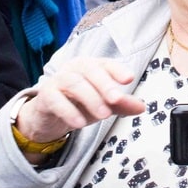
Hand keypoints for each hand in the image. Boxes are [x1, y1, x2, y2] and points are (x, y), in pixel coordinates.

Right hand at [15, 58, 144, 152]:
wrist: (49, 117)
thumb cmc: (78, 104)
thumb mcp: (102, 104)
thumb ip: (121, 104)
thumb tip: (141, 107)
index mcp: (90, 66)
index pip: (105, 63)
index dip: (117, 70)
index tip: (129, 79)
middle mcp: (74, 69)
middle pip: (90, 70)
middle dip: (105, 84)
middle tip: (117, 100)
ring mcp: (58, 80)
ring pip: (74, 83)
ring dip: (90, 98)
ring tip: (103, 115)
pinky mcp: (45, 96)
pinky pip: (55, 99)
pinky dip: (68, 111)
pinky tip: (80, 123)